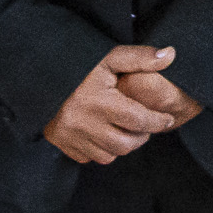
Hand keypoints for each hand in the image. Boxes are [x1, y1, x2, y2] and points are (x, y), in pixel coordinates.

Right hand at [42, 45, 184, 163]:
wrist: (41, 79)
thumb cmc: (81, 67)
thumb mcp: (110, 57)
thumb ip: (141, 57)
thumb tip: (171, 54)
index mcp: (99, 101)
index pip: (139, 120)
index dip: (158, 121)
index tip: (167, 118)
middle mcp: (83, 123)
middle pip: (125, 144)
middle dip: (142, 136)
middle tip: (147, 124)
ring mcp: (70, 137)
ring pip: (109, 155)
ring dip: (123, 144)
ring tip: (129, 129)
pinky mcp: (62, 145)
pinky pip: (90, 157)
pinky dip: (102, 149)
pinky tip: (106, 133)